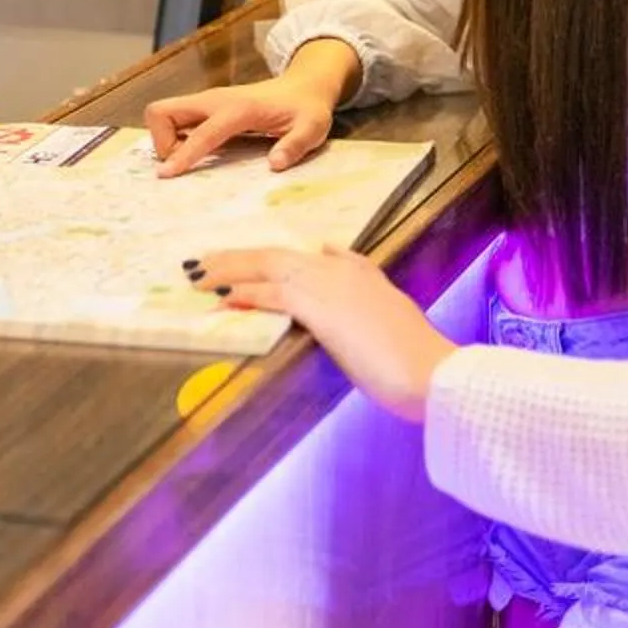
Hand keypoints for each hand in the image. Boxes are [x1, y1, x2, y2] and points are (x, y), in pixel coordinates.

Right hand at [144, 47, 349, 176]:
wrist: (303, 86)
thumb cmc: (306, 109)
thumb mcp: (312, 128)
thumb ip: (295, 145)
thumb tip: (274, 164)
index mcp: (238, 109)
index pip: (201, 133)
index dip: (182, 155)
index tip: (166, 175)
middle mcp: (214, 100)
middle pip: (162, 111)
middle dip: (161, 142)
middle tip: (182, 164)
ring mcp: (207, 102)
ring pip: (164, 114)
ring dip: (166, 140)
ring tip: (191, 159)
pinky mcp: (206, 107)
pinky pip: (175, 120)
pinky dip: (174, 137)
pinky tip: (197, 151)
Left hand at [189, 243, 454, 422]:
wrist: (430, 371)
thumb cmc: (416, 361)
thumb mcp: (393, 326)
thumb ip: (370, 310)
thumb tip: (352, 305)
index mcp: (362, 274)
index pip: (312, 256)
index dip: (274, 260)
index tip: (253, 259)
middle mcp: (342, 270)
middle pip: (278, 256)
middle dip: (238, 258)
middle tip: (205, 263)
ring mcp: (331, 285)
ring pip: (268, 267)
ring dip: (229, 269)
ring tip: (197, 275)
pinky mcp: (321, 308)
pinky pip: (273, 294)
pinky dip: (245, 292)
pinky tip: (222, 298)